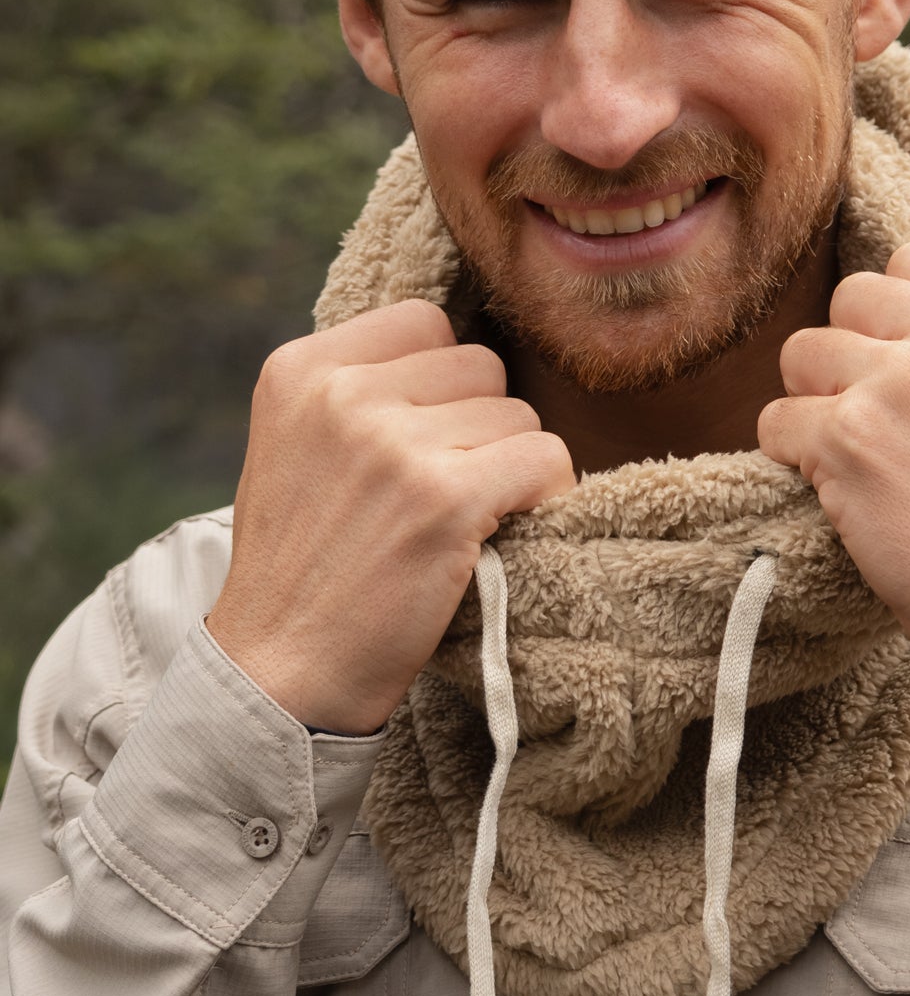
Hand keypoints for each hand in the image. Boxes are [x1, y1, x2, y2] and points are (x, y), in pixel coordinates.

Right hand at [206, 300, 574, 732]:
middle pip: (480, 365)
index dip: (441, 383)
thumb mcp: (294, 445)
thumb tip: (459, 346)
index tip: (422, 440)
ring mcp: (394, 445)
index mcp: (299, 369)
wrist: (278, 674)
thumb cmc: (301, 566)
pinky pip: (544, 458)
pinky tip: (502, 530)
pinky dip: (544, 495)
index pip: (424, 322)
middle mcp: (342, 394)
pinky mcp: (446, 499)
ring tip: (454, 523)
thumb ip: (359, 389)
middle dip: (478, 426)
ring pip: (518, 414)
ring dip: (506, 467)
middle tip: (439, 493)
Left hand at [757, 242, 909, 658]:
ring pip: (801, 355)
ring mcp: (899, 381)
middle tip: (876, 420)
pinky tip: (836, 491)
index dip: (893, 315)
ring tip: (859, 460)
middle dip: (849, 355)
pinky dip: (791, 456)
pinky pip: (775, 420)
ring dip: (815, 405)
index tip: (901, 363)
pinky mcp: (847, 437)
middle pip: (849, 300)